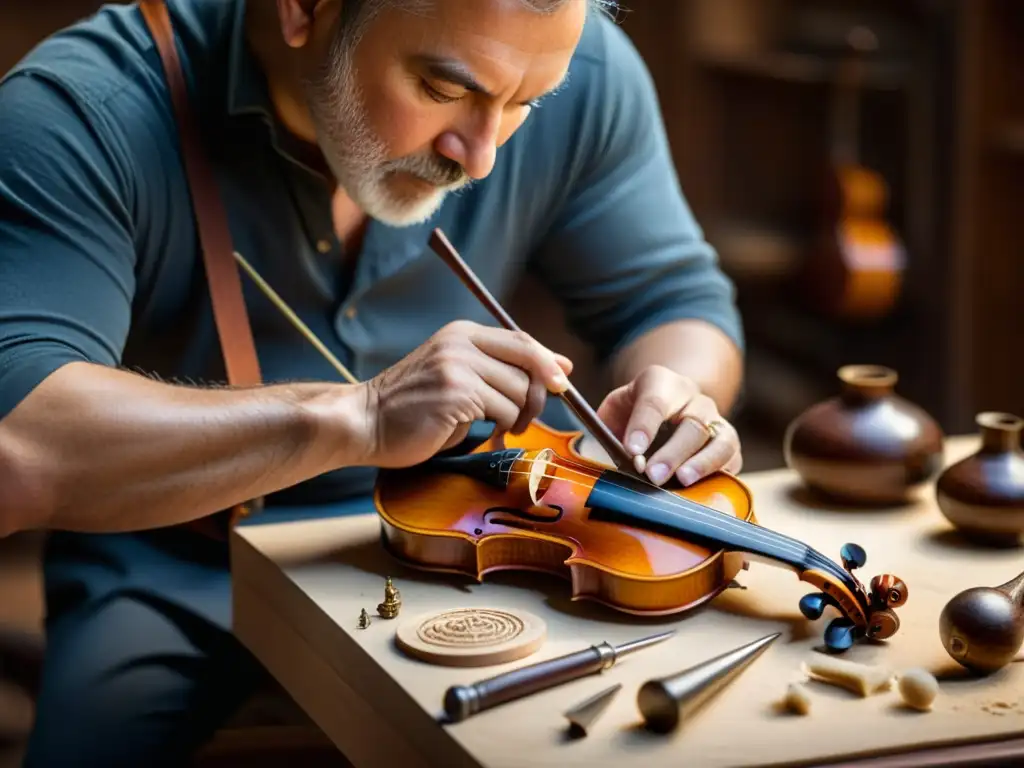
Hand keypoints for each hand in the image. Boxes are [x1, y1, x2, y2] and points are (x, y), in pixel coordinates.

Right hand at [360, 320, 572, 466]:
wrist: (365, 422)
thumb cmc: (412, 407)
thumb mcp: (455, 374)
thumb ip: (498, 369)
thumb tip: (560, 368)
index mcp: (461, 332)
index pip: (522, 340)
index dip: (548, 362)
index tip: (562, 382)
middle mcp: (461, 342)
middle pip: (527, 367)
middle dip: (534, 398)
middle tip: (523, 419)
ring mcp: (458, 366)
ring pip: (518, 393)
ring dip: (513, 417)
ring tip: (492, 427)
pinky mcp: (457, 393)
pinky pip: (504, 412)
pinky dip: (499, 428)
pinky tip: (479, 433)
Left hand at [596, 365, 741, 486]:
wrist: (666, 407)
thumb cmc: (632, 414)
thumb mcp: (614, 410)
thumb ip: (606, 429)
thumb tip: (598, 456)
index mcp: (661, 383)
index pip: (655, 400)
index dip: (644, 425)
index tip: (632, 450)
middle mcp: (693, 399)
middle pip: (692, 423)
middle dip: (671, 452)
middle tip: (652, 476)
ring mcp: (715, 420)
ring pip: (720, 440)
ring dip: (701, 464)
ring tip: (682, 481)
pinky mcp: (729, 443)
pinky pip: (732, 459)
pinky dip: (719, 475)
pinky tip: (703, 490)